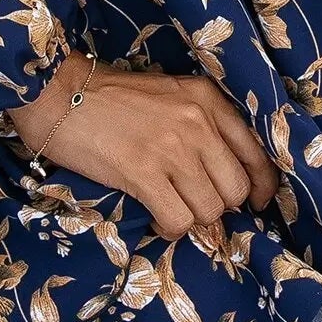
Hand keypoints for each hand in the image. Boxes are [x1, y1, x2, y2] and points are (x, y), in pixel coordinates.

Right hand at [7, 52, 280, 240]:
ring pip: (209, 210)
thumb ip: (200, 125)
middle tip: (193, 204)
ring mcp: (172, 148)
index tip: (256, 203)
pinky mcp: (143, 172)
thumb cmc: (110, 96)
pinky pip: (178, 220)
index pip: (257, 152)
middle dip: (218, 206)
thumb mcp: (169, 95)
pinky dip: (169, 228)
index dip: (262, 187)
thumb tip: (223, 177)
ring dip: (191, 219)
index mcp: (208, 99)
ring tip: (168, 208)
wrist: (59, 93)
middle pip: (235, 190)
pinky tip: (154, 216)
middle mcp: (198, 122)